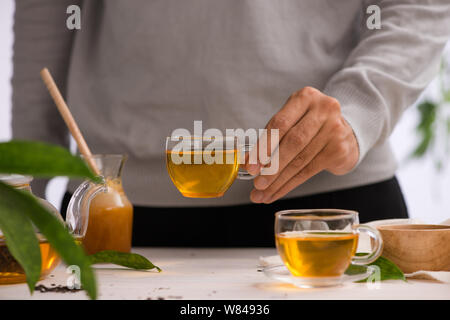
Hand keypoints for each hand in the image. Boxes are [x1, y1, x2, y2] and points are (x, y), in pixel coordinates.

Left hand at [247, 86, 358, 203]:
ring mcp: (335, 129)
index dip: (262, 147)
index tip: (249, 165)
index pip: (279, 124)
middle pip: (292, 143)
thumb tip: (248, 163)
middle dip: (271, 167)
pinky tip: (277, 192)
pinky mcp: (340, 149)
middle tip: (256, 184)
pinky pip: (310, 170)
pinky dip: (290, 184)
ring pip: (300, 160)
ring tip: (262, 193)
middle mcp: (323, 109)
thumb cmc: (309, 127)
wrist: (345, 133)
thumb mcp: (291, 122)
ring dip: (278, 181)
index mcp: (305, 97)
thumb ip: (270, 138)